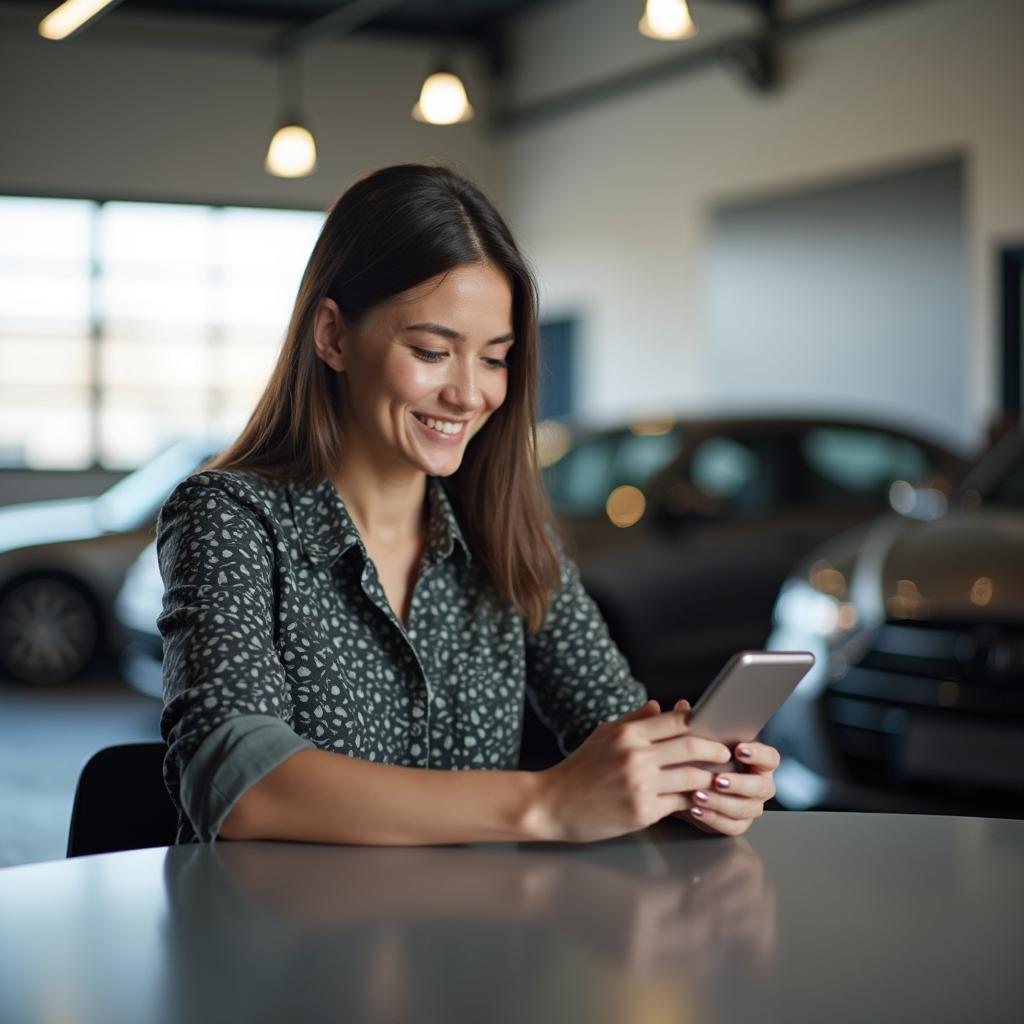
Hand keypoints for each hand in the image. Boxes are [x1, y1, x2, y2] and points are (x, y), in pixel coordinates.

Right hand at [533, 699, 732, 843]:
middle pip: (691, 747)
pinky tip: (700, 800)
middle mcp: (635, 756)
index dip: (701, 723)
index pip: (676, 720)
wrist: (552, 803)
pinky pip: (679, 804)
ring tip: (720, 778)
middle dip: (716, 751)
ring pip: (692, 777)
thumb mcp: (603, 735)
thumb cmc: (578, 769)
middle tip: (726, 754)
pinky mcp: (642, 811)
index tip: (714, 729)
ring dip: (710, 778)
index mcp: (627, 734)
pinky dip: (693, 801)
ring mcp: (640, 785)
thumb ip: (634, 720)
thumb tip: (660, 706)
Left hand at [669, 698, 779, 836]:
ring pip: (746, 808)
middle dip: (740, 784)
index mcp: (756, 761)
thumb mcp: (690, 741)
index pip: (771, 757)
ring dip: (722, 802)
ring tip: (698, 795)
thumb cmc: (695, 759)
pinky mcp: (736, 823)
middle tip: (718, 779)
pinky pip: (732, 826)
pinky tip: (696, 809)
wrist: (681, 788)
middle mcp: (758, 784)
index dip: (759, 754)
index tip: (740, 749)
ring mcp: (750, 805)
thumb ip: (688, 724)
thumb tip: (681, 707)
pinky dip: (713, 818)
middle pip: (763, 787)